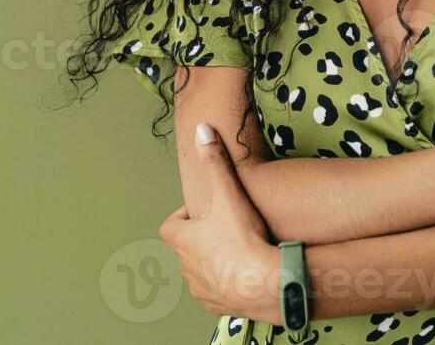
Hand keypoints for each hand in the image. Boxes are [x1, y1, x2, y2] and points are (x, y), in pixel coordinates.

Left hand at [158, 122, 284, 323]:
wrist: (264, 283)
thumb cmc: (242, 239)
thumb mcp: (229, 194)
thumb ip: (216, 161)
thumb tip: (201, 129)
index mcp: (182, 241)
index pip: (170, 225)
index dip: (184, 216)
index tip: (203, 211)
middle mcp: (186, 266)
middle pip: (186, 248)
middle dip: (202, 237)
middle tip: (225, 226)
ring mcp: (200, 288)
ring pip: (200, 271)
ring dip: (212, 261)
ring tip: (237, 249)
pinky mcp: (217, 305)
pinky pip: (216, 292)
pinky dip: (225, 283)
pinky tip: (245, 273)